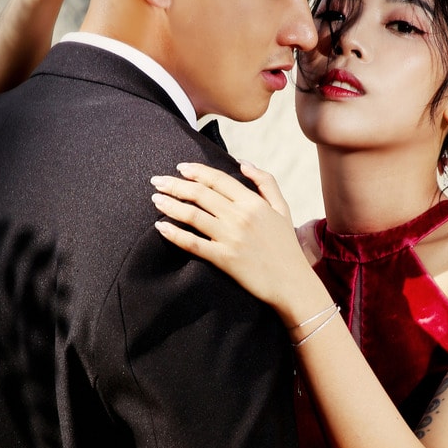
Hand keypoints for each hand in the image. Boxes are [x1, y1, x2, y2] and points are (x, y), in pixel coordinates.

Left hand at [151, 162, 326, 322]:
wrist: (292, 284)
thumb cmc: (286, 246)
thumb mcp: (282, 209)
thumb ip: (265, 182)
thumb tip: (243, 163)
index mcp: (253, 202)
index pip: (218, 179)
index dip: (196, 171)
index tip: (179, 168)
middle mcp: (240, 216)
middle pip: (200, 194)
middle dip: (175, 184)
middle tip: (156, 181)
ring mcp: (231, 238)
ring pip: (193, 215)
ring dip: (170, 205)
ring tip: (155, 199)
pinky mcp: (224, 259)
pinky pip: (193, 243)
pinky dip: (175, 234)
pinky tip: (160, 227)